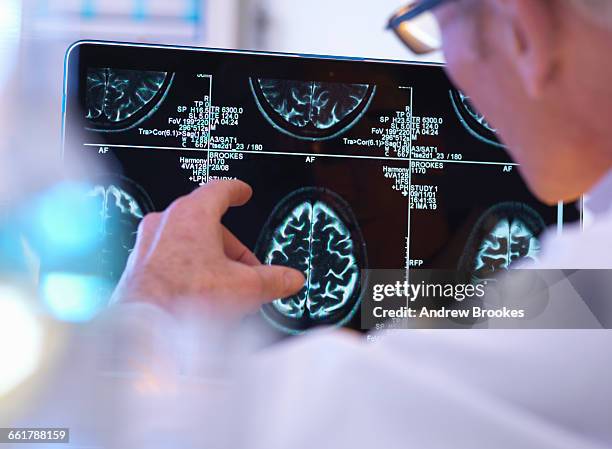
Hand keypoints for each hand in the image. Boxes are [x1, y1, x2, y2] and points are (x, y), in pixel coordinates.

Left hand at [111, 180, 304, 315]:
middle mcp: (165, 223)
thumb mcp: (244, 287)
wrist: (144, 330)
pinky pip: (171, 260)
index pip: (219, 190)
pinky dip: (189, 271)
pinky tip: (200, 297)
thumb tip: (290, 279)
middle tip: (247, 269)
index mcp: (192, 214)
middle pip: (207, 224)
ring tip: (225, 289)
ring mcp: (148, 244)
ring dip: (210, 261)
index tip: (242, 192)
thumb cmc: (184, 299)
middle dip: (231, 247)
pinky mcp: (138, 267)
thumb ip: (273, 279)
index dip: (236, 191)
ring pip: (188, 243)